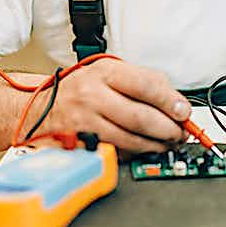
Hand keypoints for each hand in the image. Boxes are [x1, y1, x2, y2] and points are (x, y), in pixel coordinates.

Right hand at [44, 59, 190, 152]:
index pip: (146, 85)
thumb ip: (142, 82)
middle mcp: (93, 96)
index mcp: (105, 72)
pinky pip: (117, 153)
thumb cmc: (81, 89)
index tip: (184, 112)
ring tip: (166, 143)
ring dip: (155, 145)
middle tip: (180, 133)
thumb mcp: (109, 72)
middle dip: (169, 129)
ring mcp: (85, 123)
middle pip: (141, 117)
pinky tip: (142, 149)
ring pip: (131, 140)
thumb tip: (176, 103)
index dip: (171, 101)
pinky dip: (134, 153)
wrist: (41, 107)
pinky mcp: (81, 145)